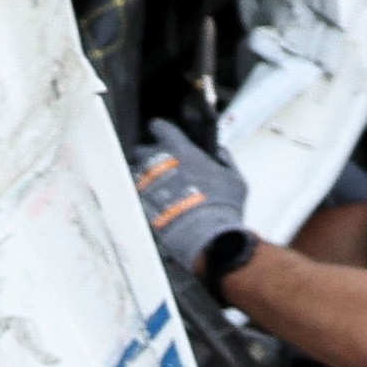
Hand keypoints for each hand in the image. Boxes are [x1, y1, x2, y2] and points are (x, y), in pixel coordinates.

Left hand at [134, 121, 251, 287]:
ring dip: (140, 177)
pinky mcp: (137, 206)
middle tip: (155, 164)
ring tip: (151, 187)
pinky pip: (131, 195)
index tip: (159, 131)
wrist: (205, 237)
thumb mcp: (235, 179)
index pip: (161, 128)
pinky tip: (148, 203)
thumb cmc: (223, 207)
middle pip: (140, 151)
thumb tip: (220, 152)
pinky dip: (137, 196)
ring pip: (133, 173)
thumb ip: (225, 161)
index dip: (159, 129)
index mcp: (182, 151)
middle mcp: (158, 164)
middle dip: (145, 155)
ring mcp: (144, 185)